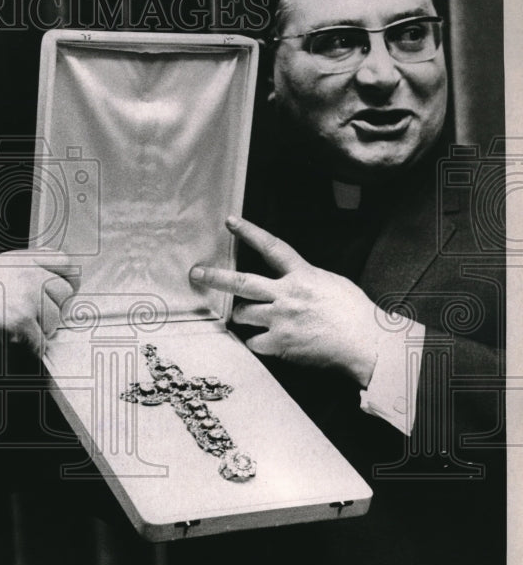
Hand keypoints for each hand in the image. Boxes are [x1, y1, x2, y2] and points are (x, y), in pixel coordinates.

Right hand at [0, 250, 79, 390]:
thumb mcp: (0, 270)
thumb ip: (29, 270)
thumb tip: (63, 283)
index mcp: (22, 259)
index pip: (65, 261)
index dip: (68, 279)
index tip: (62, 292)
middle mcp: (28, 273)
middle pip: (65, 292)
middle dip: (53, 308)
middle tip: (29, 315)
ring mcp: (27, 297)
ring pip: (56, 320)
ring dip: (40, 329)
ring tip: (14, 326)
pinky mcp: (23, 321)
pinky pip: (41, 341)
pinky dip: (29, 346)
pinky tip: (10, 338)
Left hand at [188, 216, 381, 386]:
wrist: (367, 344)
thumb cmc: (355, 315)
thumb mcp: (331, 283)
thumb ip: (305, 279)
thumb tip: (291, 279)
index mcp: (302, 276)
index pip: (272, 247)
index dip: (250, 232)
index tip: (230, 221)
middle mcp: (287, 295)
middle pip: (241, 282)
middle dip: (215, 277)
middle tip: (196, 273)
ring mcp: (280, 320)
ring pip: (243, 313)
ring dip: (243, 315)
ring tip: (250, 317)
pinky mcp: (279, 344)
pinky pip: (253, 342)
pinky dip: (256, 342)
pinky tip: (266, 343)